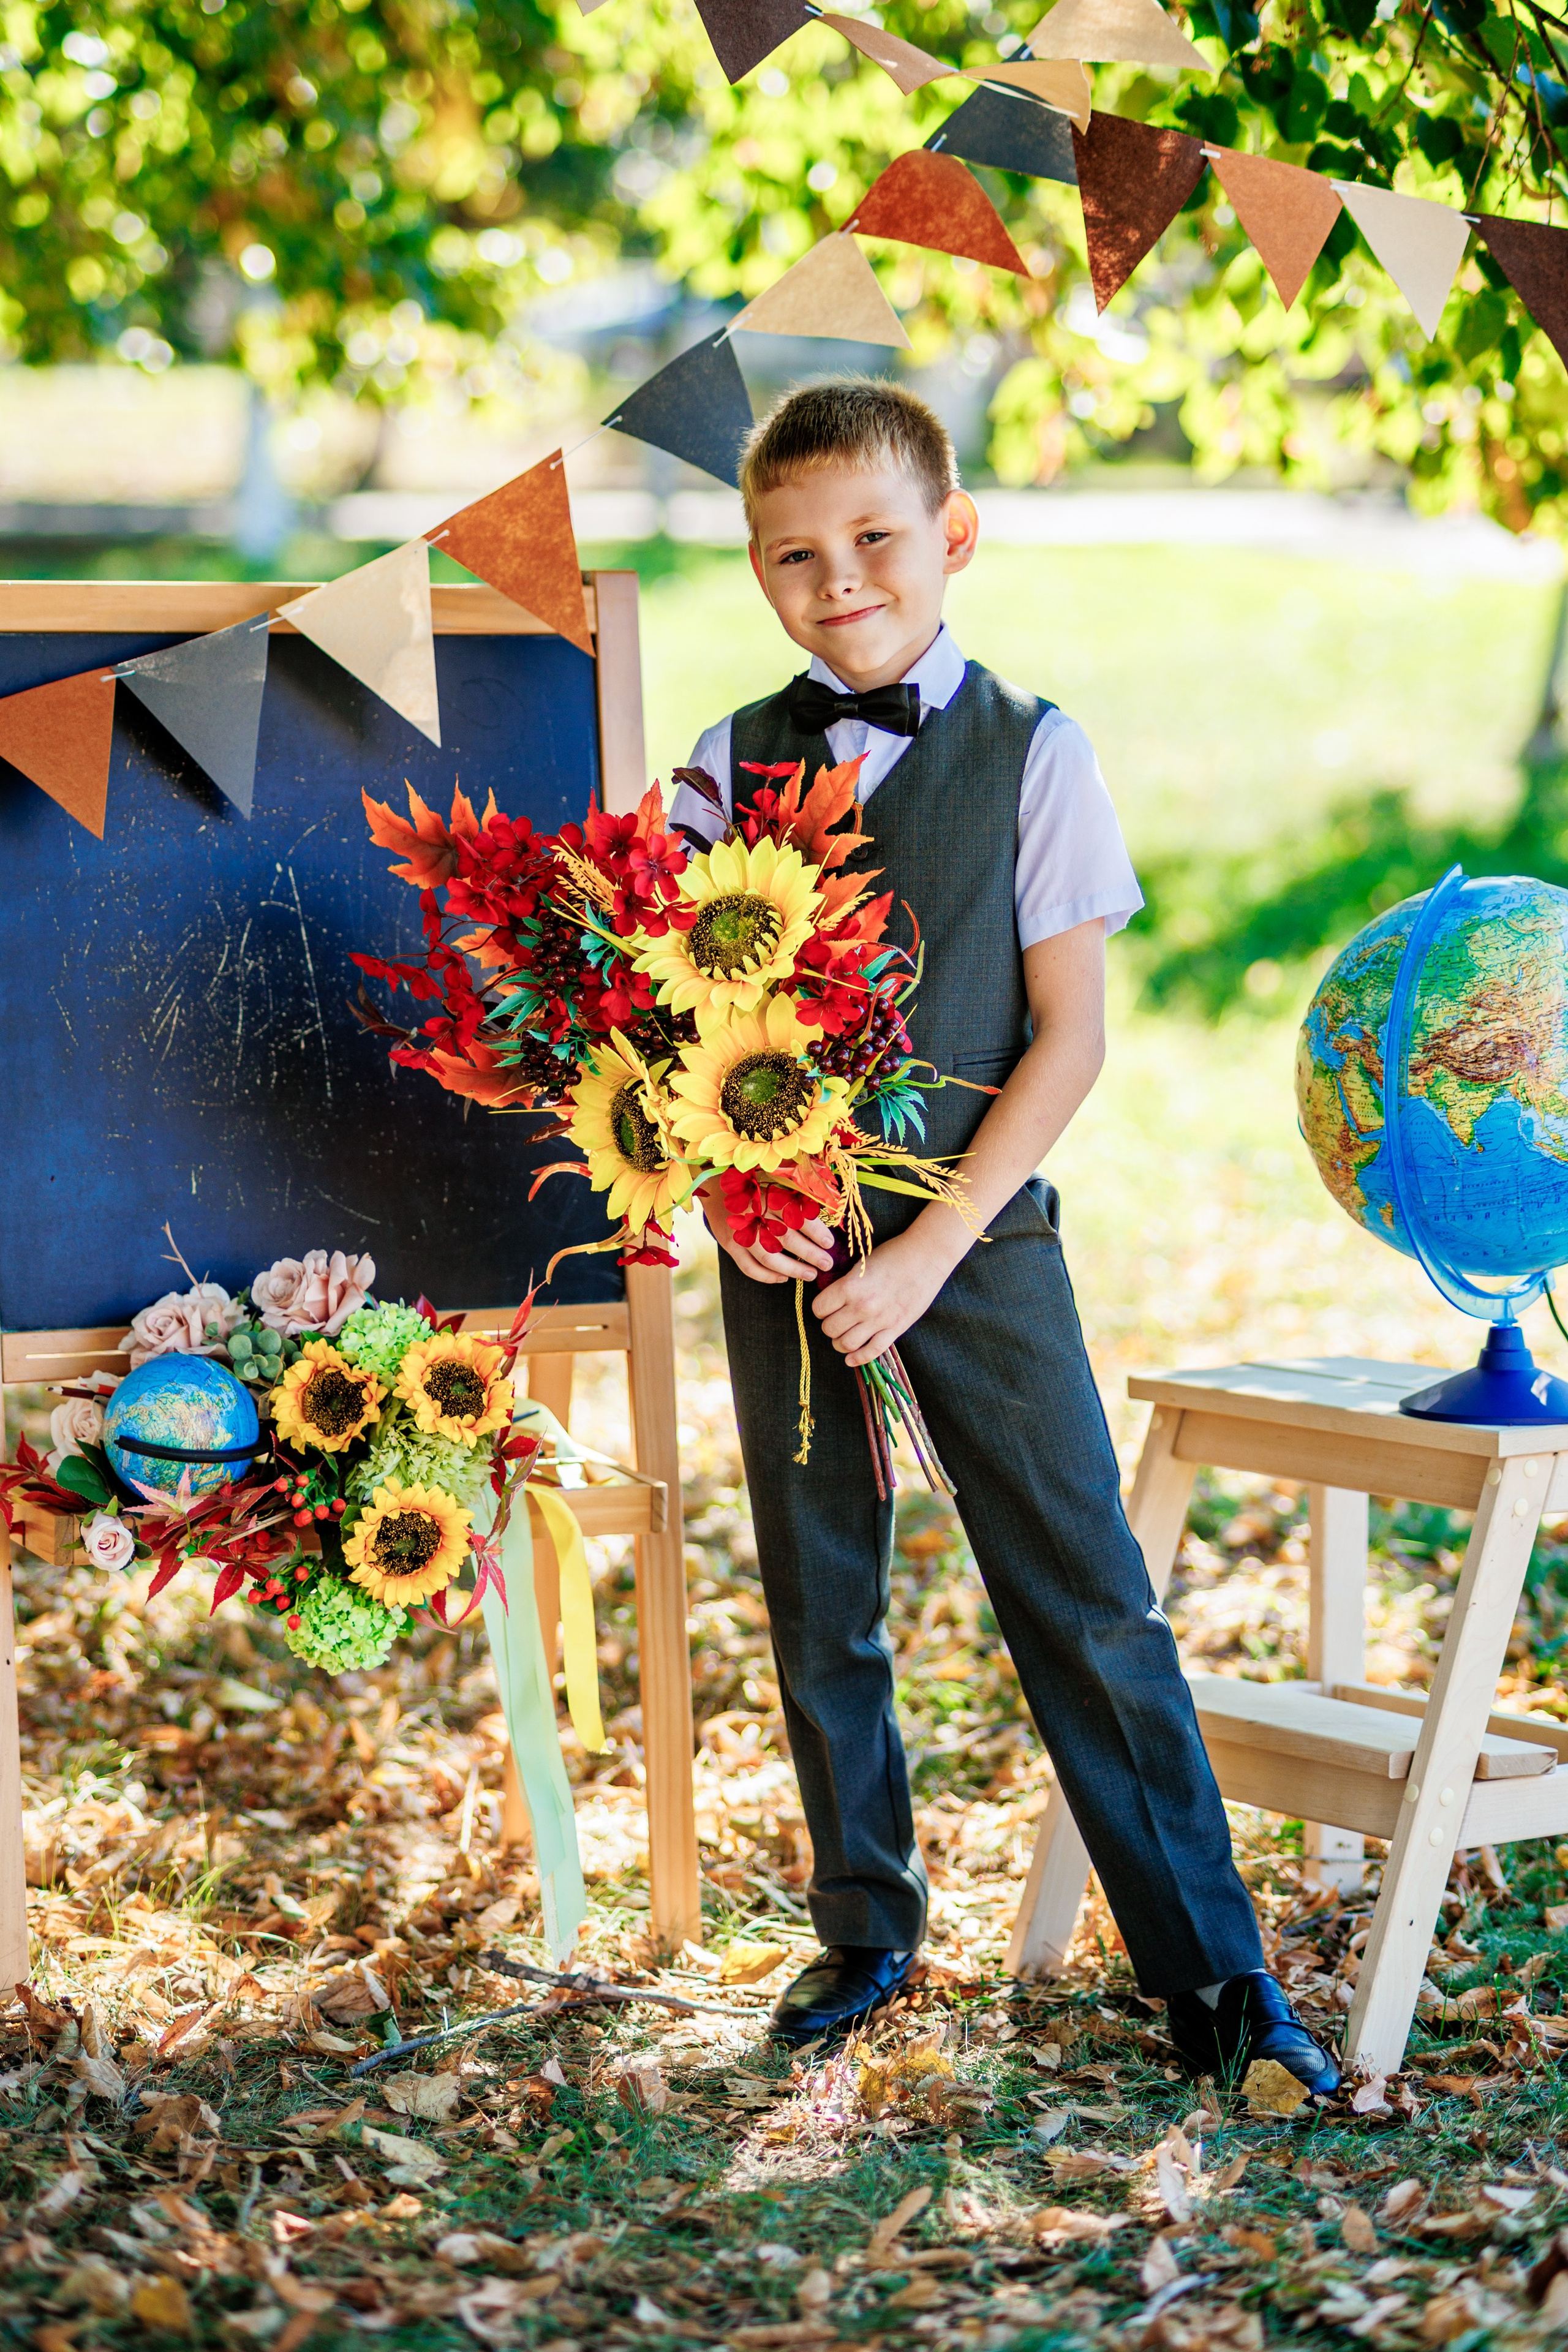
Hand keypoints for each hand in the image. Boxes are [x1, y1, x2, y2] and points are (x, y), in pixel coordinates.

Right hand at [700, 1180, 836, 1285]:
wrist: (717, 1187)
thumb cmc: (754, 1187)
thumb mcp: (774, 1185)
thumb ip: (795, 1201)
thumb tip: (826, 1220)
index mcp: (768, 1196)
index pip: (795, 1216)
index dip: (814, 1230)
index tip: (829, 1242)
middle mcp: (753, 1214)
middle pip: (785, 1238)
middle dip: (809, 1253)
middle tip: (826, 1263)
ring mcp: (740, 1232)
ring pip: (768, 1256)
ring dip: (792, 1268)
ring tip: (810, 1274)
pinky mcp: (730, 1244)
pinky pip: (749, 1267)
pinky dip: (767, 1276)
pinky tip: (783, 1278)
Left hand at [812, 1224, 958, 1366]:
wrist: (925, 1256)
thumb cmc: (893, 1254)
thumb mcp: (861, 1264)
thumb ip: (846, 1283)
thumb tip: (832, 1299)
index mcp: (849, 1287)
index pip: (819, 1309)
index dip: (821, 1308)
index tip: (827, 1307)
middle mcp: (861, 1306)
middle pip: (829, 1329)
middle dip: (829, 1326)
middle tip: (837, 1320)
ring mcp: (878, 1320)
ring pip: (845, 1344)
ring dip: (840, 1343)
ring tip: (843, 1337)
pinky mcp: (895, 1329)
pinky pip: (871, 1351)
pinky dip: (858, 1358)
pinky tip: (851, 1358)